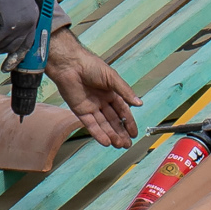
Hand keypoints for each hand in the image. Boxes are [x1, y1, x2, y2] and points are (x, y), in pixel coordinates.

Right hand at [0, 0, 43, 53]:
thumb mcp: (14, 2)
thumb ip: (12, 16)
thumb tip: (1, 27)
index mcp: (32, 18)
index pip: (27, 43)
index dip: (18, 54)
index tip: (11, 63)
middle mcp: (29, 23)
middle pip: (13, 47)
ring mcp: (18, 25)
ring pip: (1, 45)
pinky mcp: (6, 25)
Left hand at [44, 28, 138, 145]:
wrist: (70, 64)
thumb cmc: (91, 66)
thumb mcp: (112, 77)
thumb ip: (125, 91)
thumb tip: (139, 103)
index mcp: (111, 92)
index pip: (122, 110)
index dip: (128, 122)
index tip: (134, 133)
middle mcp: (101, 101)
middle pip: (113, 120)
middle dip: (120, 132)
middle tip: (127, 144)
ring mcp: (91, 107)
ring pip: (103, 124)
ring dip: (111, 135)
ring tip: (119, 145)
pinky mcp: (80, 111)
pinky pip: (90, 124)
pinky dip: (98, 133)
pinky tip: (106, 142)